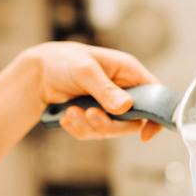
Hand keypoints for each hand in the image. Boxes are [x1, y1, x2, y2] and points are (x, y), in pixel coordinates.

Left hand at [23, 42, 163, 140]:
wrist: (39, 73)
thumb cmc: (64, 60)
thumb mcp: (85, 71)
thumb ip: (105, 90)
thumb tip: (125, 107)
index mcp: (129, 72)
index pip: (155, 95)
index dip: (156, 116)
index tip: (146, 134)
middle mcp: (123, 90)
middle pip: (133, 121)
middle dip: (109, 124)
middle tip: (89, 115)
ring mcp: (109, 106)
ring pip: (111, 130)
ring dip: (89, 126)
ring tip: (70, 113)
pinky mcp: (95, 116)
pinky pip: (93, 133)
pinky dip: (79, 129)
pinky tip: (66, 118)